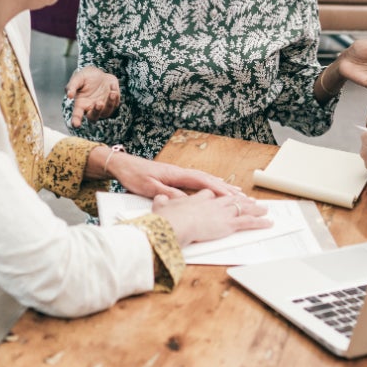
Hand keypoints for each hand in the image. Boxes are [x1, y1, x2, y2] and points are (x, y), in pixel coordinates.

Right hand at [66, 66, 120, 126]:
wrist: (99, 73)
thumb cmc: (86, 77)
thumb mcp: (78, 78)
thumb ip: (72, 86)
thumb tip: (69, 95)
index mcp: (80, 104)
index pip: (77, 115)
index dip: (76, 121)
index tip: (76, 125)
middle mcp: (91, 108)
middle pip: (93, 118)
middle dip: (97, 112)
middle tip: (99, 103)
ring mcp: (102, 108)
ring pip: (107, 112)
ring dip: (110, 103)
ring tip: (112, 92)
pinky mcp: (112, 103)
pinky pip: (115, 103)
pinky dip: (115, 95)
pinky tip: (112, 85)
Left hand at [106, 152, 243, 198]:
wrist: (123, 165)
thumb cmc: (134, 175)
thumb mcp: (149, 187)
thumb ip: (167, 194)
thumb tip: (185, 201)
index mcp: (176, 174)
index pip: (202, 181)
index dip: (219, 189)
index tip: (233, 197)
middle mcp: (180, 172)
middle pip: (209, 180)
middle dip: (227, 189)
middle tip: (243, 196)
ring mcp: (179, 174)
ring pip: (205, 180)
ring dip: (222, 186)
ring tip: (237, 193)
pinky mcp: (175, 177)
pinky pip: (198, 181)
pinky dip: (211, 185)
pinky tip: (215, 188)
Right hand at [152, 190, 271, 245]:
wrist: (174, 223)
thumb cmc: (167, 218)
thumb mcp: (162, 207)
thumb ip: (162, 202)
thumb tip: (159, 198)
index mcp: (197, 199)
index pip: (210, 194)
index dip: (217, 194)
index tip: (220, 194)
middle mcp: (212, 203)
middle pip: (230, 199)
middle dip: (240, 199)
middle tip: (249, 199)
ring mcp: (222, 213)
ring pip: (242, 208)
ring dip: (255, 208)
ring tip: (265, 208)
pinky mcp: (228, 224)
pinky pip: (248, 222)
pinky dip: (259, 222)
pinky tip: (268, 222)